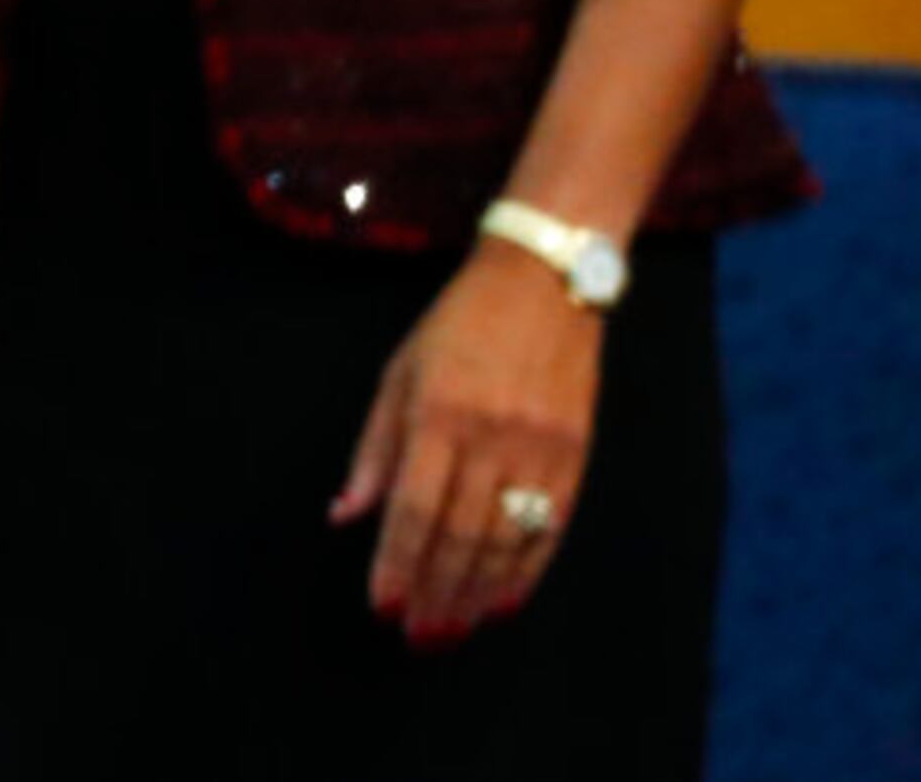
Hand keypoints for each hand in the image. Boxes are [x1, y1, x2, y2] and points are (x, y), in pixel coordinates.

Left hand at [333, 240, 601, 644]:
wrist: (546, 283)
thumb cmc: (459, 326)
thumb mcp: (398, 372)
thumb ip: (374, 448)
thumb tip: (345, 516)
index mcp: (437, 413)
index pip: (412, 508)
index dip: (397, 563)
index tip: (383, 606)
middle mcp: (490, 436)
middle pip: (460, 534)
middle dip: (436, 592)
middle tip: (419, 636)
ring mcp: (540, 448)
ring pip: (506, 540)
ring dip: (477, 594)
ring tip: (454, 629)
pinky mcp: (576, 455)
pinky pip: (550, 528)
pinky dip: (527, 570)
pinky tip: (503, 601)